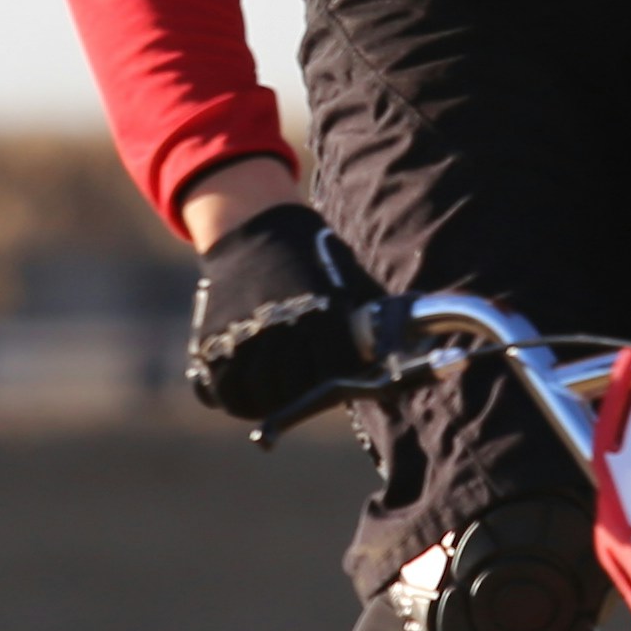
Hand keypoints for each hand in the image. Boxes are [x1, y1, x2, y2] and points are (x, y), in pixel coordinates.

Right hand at [185, 205, 386, 427]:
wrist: (255, 230)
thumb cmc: (314, 263)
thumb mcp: (353, 283)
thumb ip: (380, 322)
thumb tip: (418, 351)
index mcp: (322, 316)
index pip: (335, 376)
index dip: (340, 385)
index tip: (339, 381)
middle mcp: (281, 330)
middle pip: (294, 394)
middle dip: (304, 395)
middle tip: (305, 387)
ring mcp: (243, 337)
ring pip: (259, 398)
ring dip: (271, 400)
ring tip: (278, 389)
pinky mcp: (213, 342)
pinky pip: (227, 393)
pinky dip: (239, 398)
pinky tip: (252, 388)